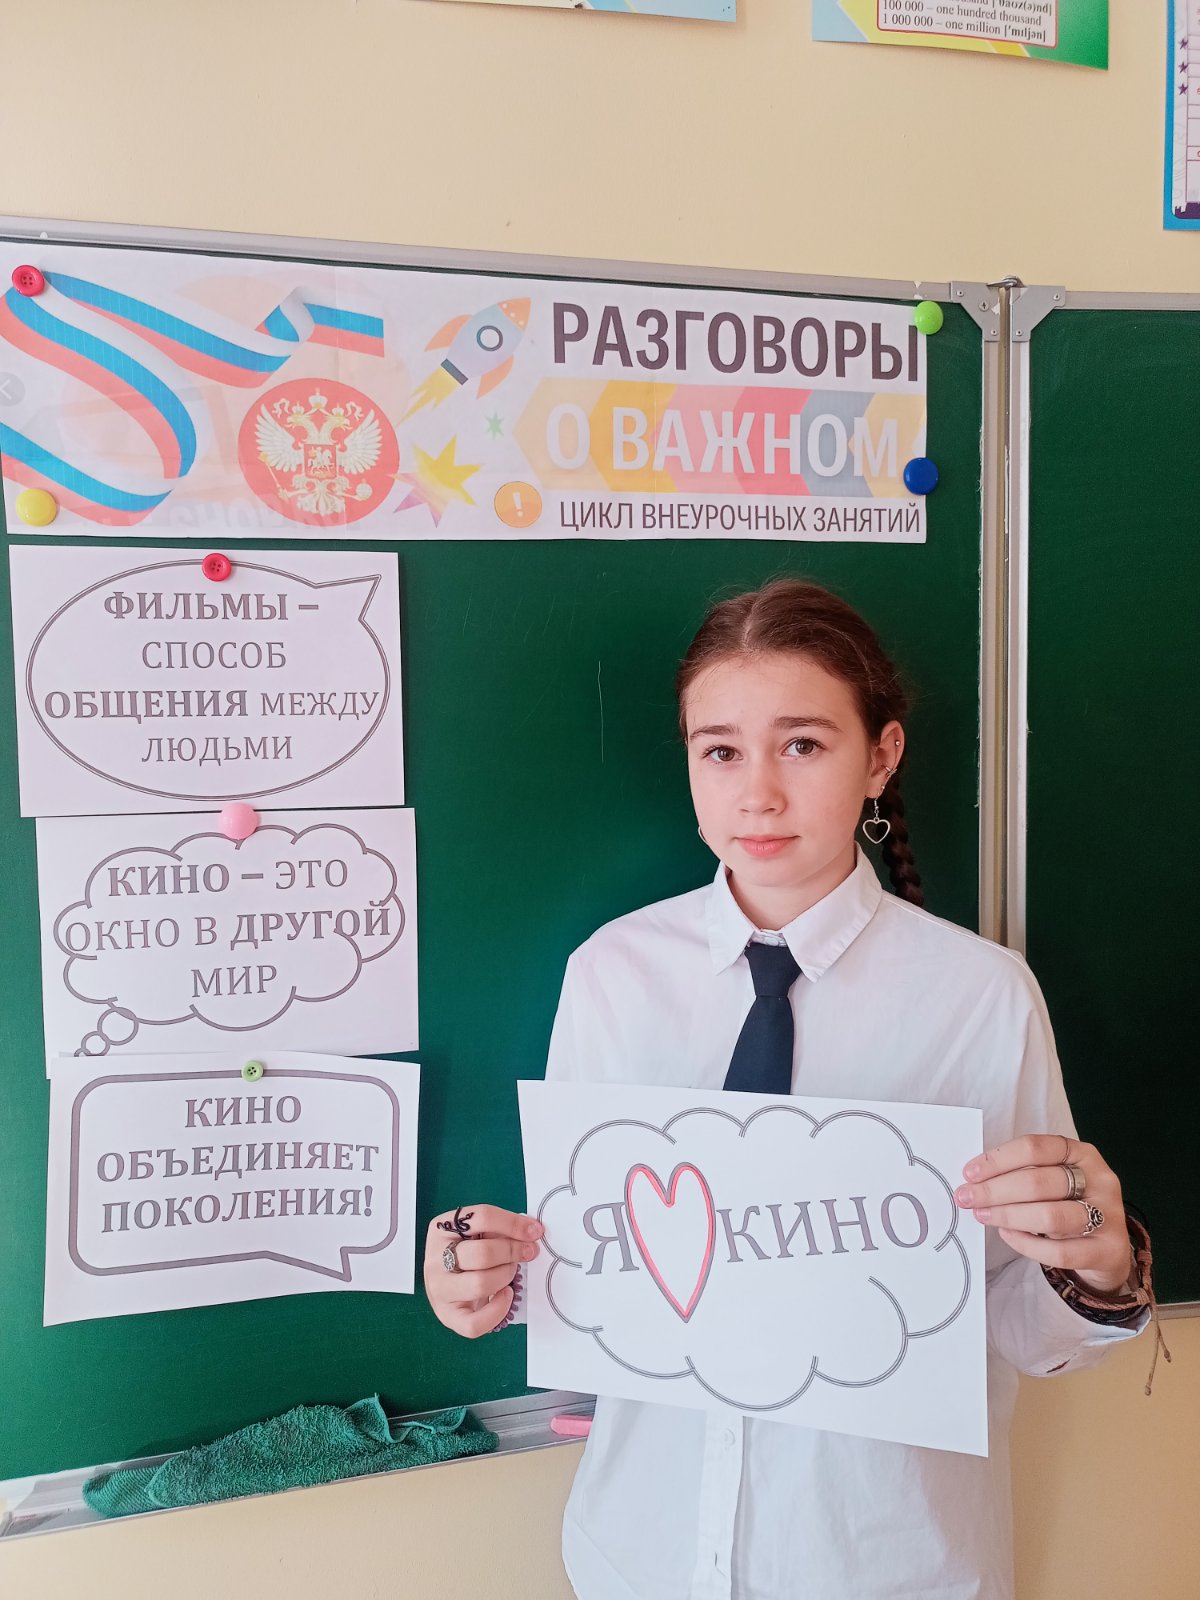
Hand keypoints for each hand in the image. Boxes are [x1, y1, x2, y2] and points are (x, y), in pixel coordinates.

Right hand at [423, 1205, 542, 1338]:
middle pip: (481, 1253)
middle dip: (513, 1252)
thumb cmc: (467, 1254)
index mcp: (442, 1229)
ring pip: (479, 1284)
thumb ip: (498, 1229)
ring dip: (505, 1276)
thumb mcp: (477, 1233)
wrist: (448, 1283)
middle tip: (528, 1252)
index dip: (513, 1224)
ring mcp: (438, 1289)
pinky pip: (474, 1322)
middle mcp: (435, 1258)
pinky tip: (506, 1296)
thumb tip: (530, 1231)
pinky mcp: (446, 1316)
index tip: (535, 1232)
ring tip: (511, 1272)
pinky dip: (497, 1311)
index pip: (482, 1217)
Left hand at [955, 1135, 1131, 1294]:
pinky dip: (1027, 1244)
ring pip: (1050, 1215)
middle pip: (1039, 1182)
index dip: (998, 1160)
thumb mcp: (1054, 1181)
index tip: (969, 1173)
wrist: (1108, 1248)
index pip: (1036, 1148)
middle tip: (967, 1198)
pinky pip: (1059, 1251)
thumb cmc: (1070, 1206)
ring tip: (983, 1215)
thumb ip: (1023, 1174)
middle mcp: (1100, 1180)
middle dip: (995, 1190)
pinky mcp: (1107, 1250)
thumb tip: (975, 1179)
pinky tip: (1006, 1235)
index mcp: (1083, 1154)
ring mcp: (1107, 1216)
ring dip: (1008, 1215)